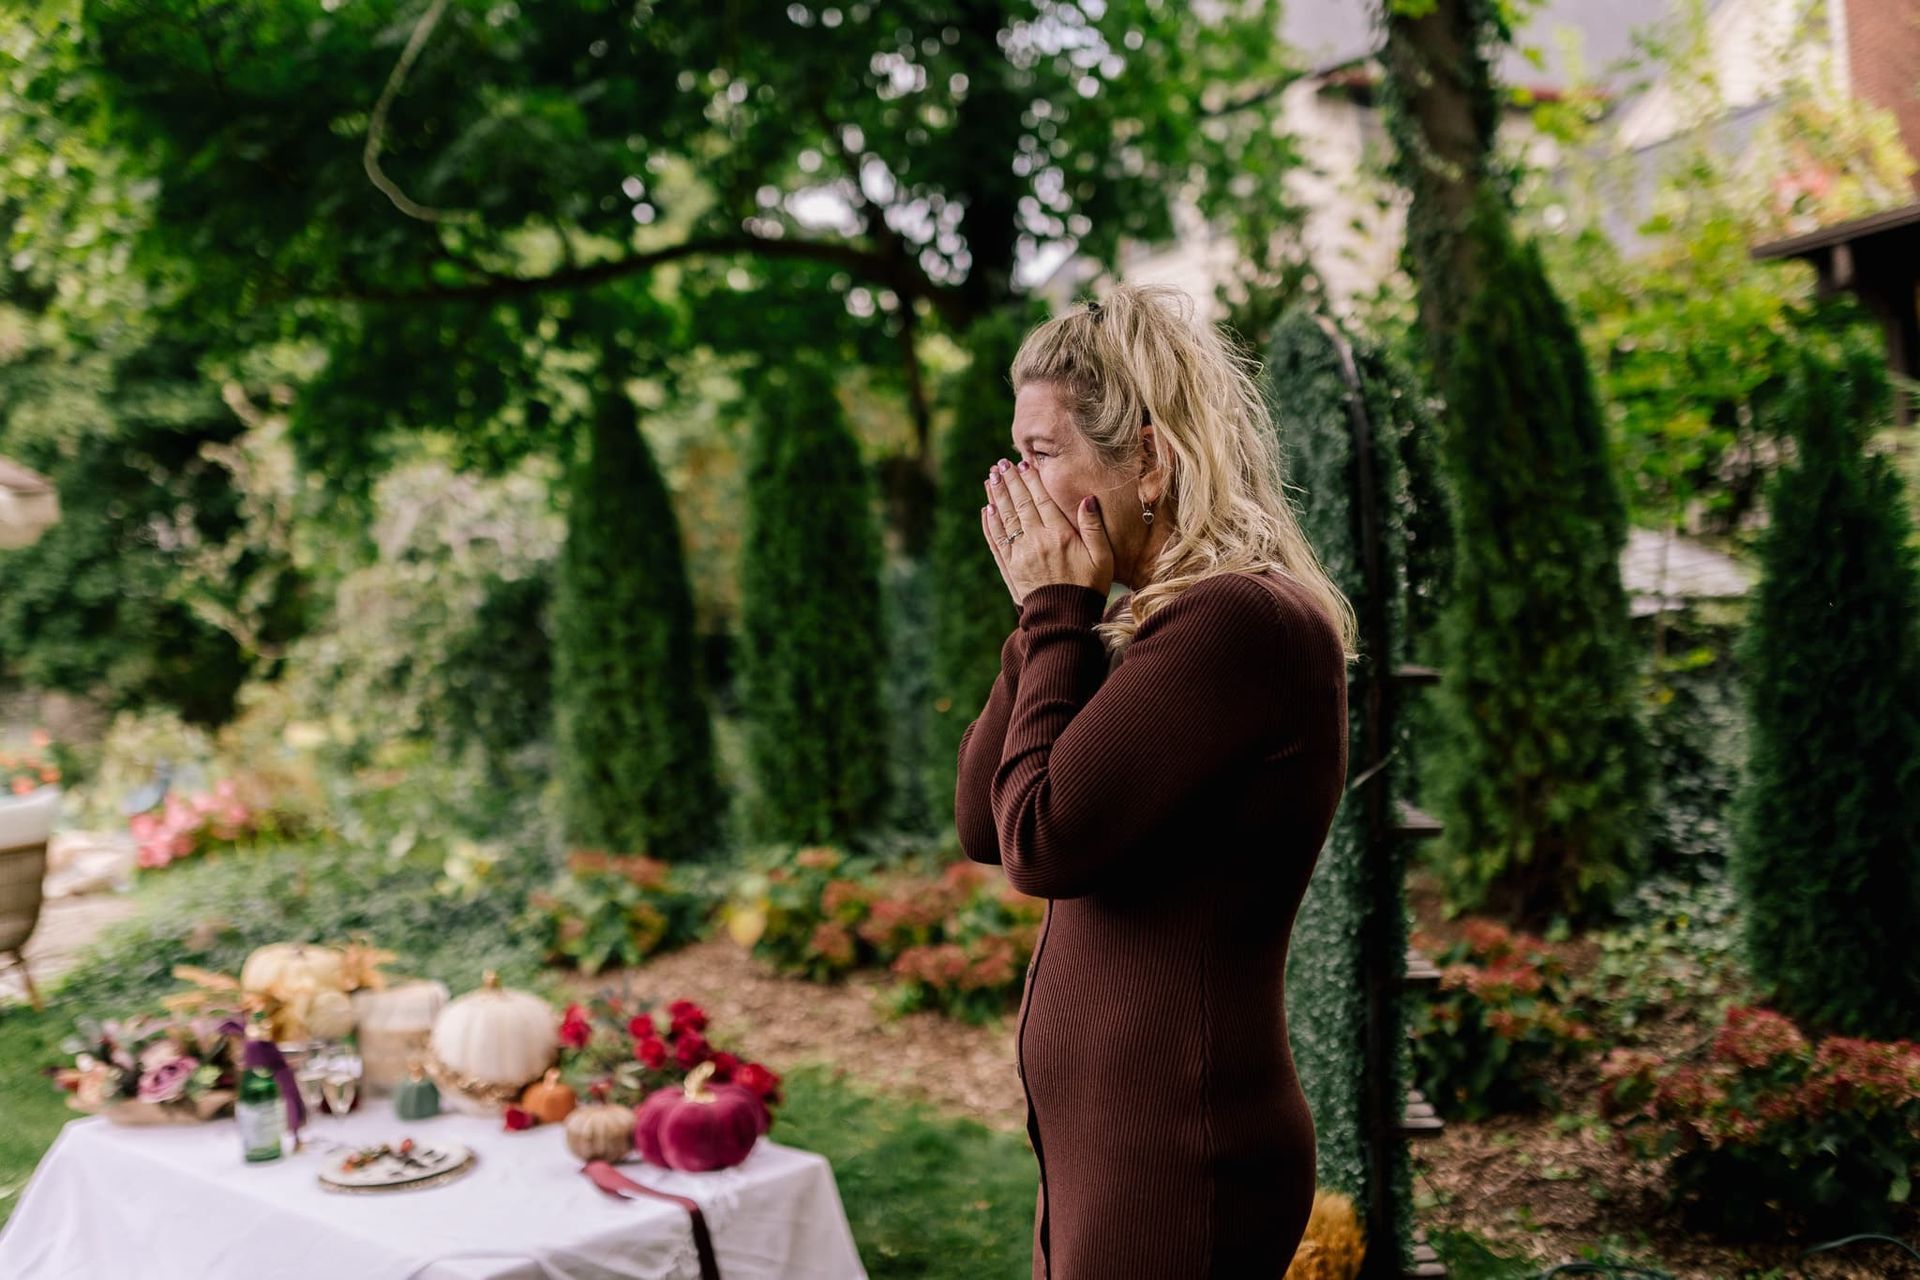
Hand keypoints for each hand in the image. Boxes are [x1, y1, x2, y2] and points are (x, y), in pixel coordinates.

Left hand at [981, 458, 1113, 606]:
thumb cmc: (1089, 587)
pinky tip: (987, 509)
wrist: (1064, 619)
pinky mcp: (1010, 568)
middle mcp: (1037, 541)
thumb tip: (1087, 499)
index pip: (1042, 500)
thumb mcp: (1102, 558)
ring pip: (1005, 519)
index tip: (1024, 463)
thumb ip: (1094, 528)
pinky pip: (997, 541)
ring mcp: (1020, 554)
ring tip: (990, 478)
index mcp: (1060, 535)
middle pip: (1020, 504)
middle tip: (1001, 464)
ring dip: (997, 496)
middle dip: (1010, 481)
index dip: (1032, 480)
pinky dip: (990, 524)